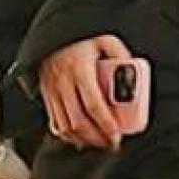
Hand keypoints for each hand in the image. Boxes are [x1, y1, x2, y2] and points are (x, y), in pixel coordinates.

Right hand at [40, 35, 131, 150]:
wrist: (54, 35)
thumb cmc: (82, 39)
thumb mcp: (105, 40)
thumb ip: (120, 53)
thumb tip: (132, 67)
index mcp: (80, 71)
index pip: (93, 104)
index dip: (105, 123)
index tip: (116, 134)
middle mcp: (63, 84)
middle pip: (78, 120)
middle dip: (96, 137)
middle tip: (112, 143)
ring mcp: (52, 92)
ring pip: (65, 125)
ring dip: (83, 139)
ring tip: (100, 143)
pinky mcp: (46, 96)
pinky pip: (54, 122)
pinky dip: (67, 135)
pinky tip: (80, 138)